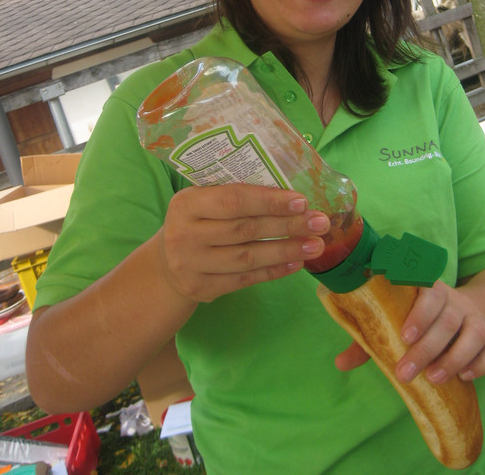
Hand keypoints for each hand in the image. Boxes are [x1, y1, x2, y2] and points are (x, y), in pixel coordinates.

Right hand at [159, 183, 329, 302]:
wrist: (165, 265)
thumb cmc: (196, 223)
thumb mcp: (203, 201)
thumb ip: (235, 195)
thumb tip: (290, 195)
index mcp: (187, 203)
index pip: (233, 200)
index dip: (269, 201)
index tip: (301, 201)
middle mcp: (184, 234)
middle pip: (245, 229)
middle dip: (287, 225)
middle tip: (319, 222)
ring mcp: (191, 264)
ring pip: (248, 257)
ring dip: (286, 250)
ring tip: (316, 245)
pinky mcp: (202, 288)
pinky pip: (245, 280)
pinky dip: (274, 271)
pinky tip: (297, 262)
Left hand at [335, 280, 484, 381]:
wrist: (464, 314)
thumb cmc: (417, 321)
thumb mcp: (394, 324)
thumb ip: (369, 341)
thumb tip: (340, 364)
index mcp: (430, 289)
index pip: (428, 292)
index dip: (419, 313)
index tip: (404, 336)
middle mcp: (457, 301)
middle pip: (448, 319)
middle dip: (427, 348)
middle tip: (405, 373)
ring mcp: (478, 318)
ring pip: (474, 333)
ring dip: (454, 358)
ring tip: (433, 378)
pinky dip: (482, 364)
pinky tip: (464, 377)